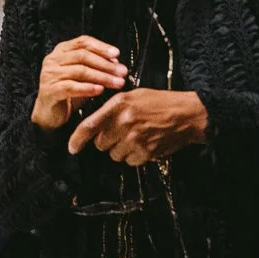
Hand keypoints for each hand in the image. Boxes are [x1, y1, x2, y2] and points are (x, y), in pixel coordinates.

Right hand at [32, 35, 127, 130]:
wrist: (49, 114)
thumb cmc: (68, 93)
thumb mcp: (83, 77)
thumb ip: (96, 67)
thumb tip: (115, 60)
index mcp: (61, 51)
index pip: (83, 42)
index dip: (101, 46)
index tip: (117, 54)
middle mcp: (53, 60)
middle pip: (83, 56)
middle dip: (105, 64)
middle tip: (122, 72)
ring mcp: (49, 75)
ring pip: (79, 71)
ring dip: (101, 76)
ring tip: (117, 83)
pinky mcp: (49, 90)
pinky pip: (70, 87)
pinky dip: (87, 88)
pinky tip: (100, 90)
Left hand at [69, 88, 208, 164]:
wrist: (186, 114)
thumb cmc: (160, 102)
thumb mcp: (133, 95)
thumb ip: (112, 108)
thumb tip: (95, 125)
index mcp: (119, 105)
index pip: (90, 126)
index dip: (77, 139)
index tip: (72, 148)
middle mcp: (124, 122)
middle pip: (101, 144)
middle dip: (107, 141)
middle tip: (120, 132)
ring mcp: (135, 139)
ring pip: (115, 154)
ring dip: (121, 149)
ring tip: (136, 137)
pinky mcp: (145, 152)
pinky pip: (129, 161)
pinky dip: (134, 156)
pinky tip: (144, 144)